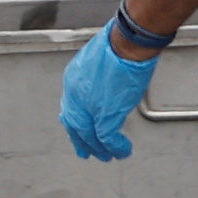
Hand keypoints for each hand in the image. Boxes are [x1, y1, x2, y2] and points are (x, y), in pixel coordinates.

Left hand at [59, 22, 155, 163]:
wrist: (126, 42)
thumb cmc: (121, 41)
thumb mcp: (102, 56)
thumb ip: (101, 72)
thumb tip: (110, 77)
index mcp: (73, 80)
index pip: (70, 107)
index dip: (75, 122)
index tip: (79, 131)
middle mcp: (75, 95)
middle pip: (74, 125)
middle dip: (80, 141)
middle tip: (86, 152)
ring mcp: (89, 105)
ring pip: (89, 135)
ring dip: (99, 148)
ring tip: (107, 156)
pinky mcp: (106, 113)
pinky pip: (106, 138)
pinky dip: (114, 147)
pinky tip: (122, 151)